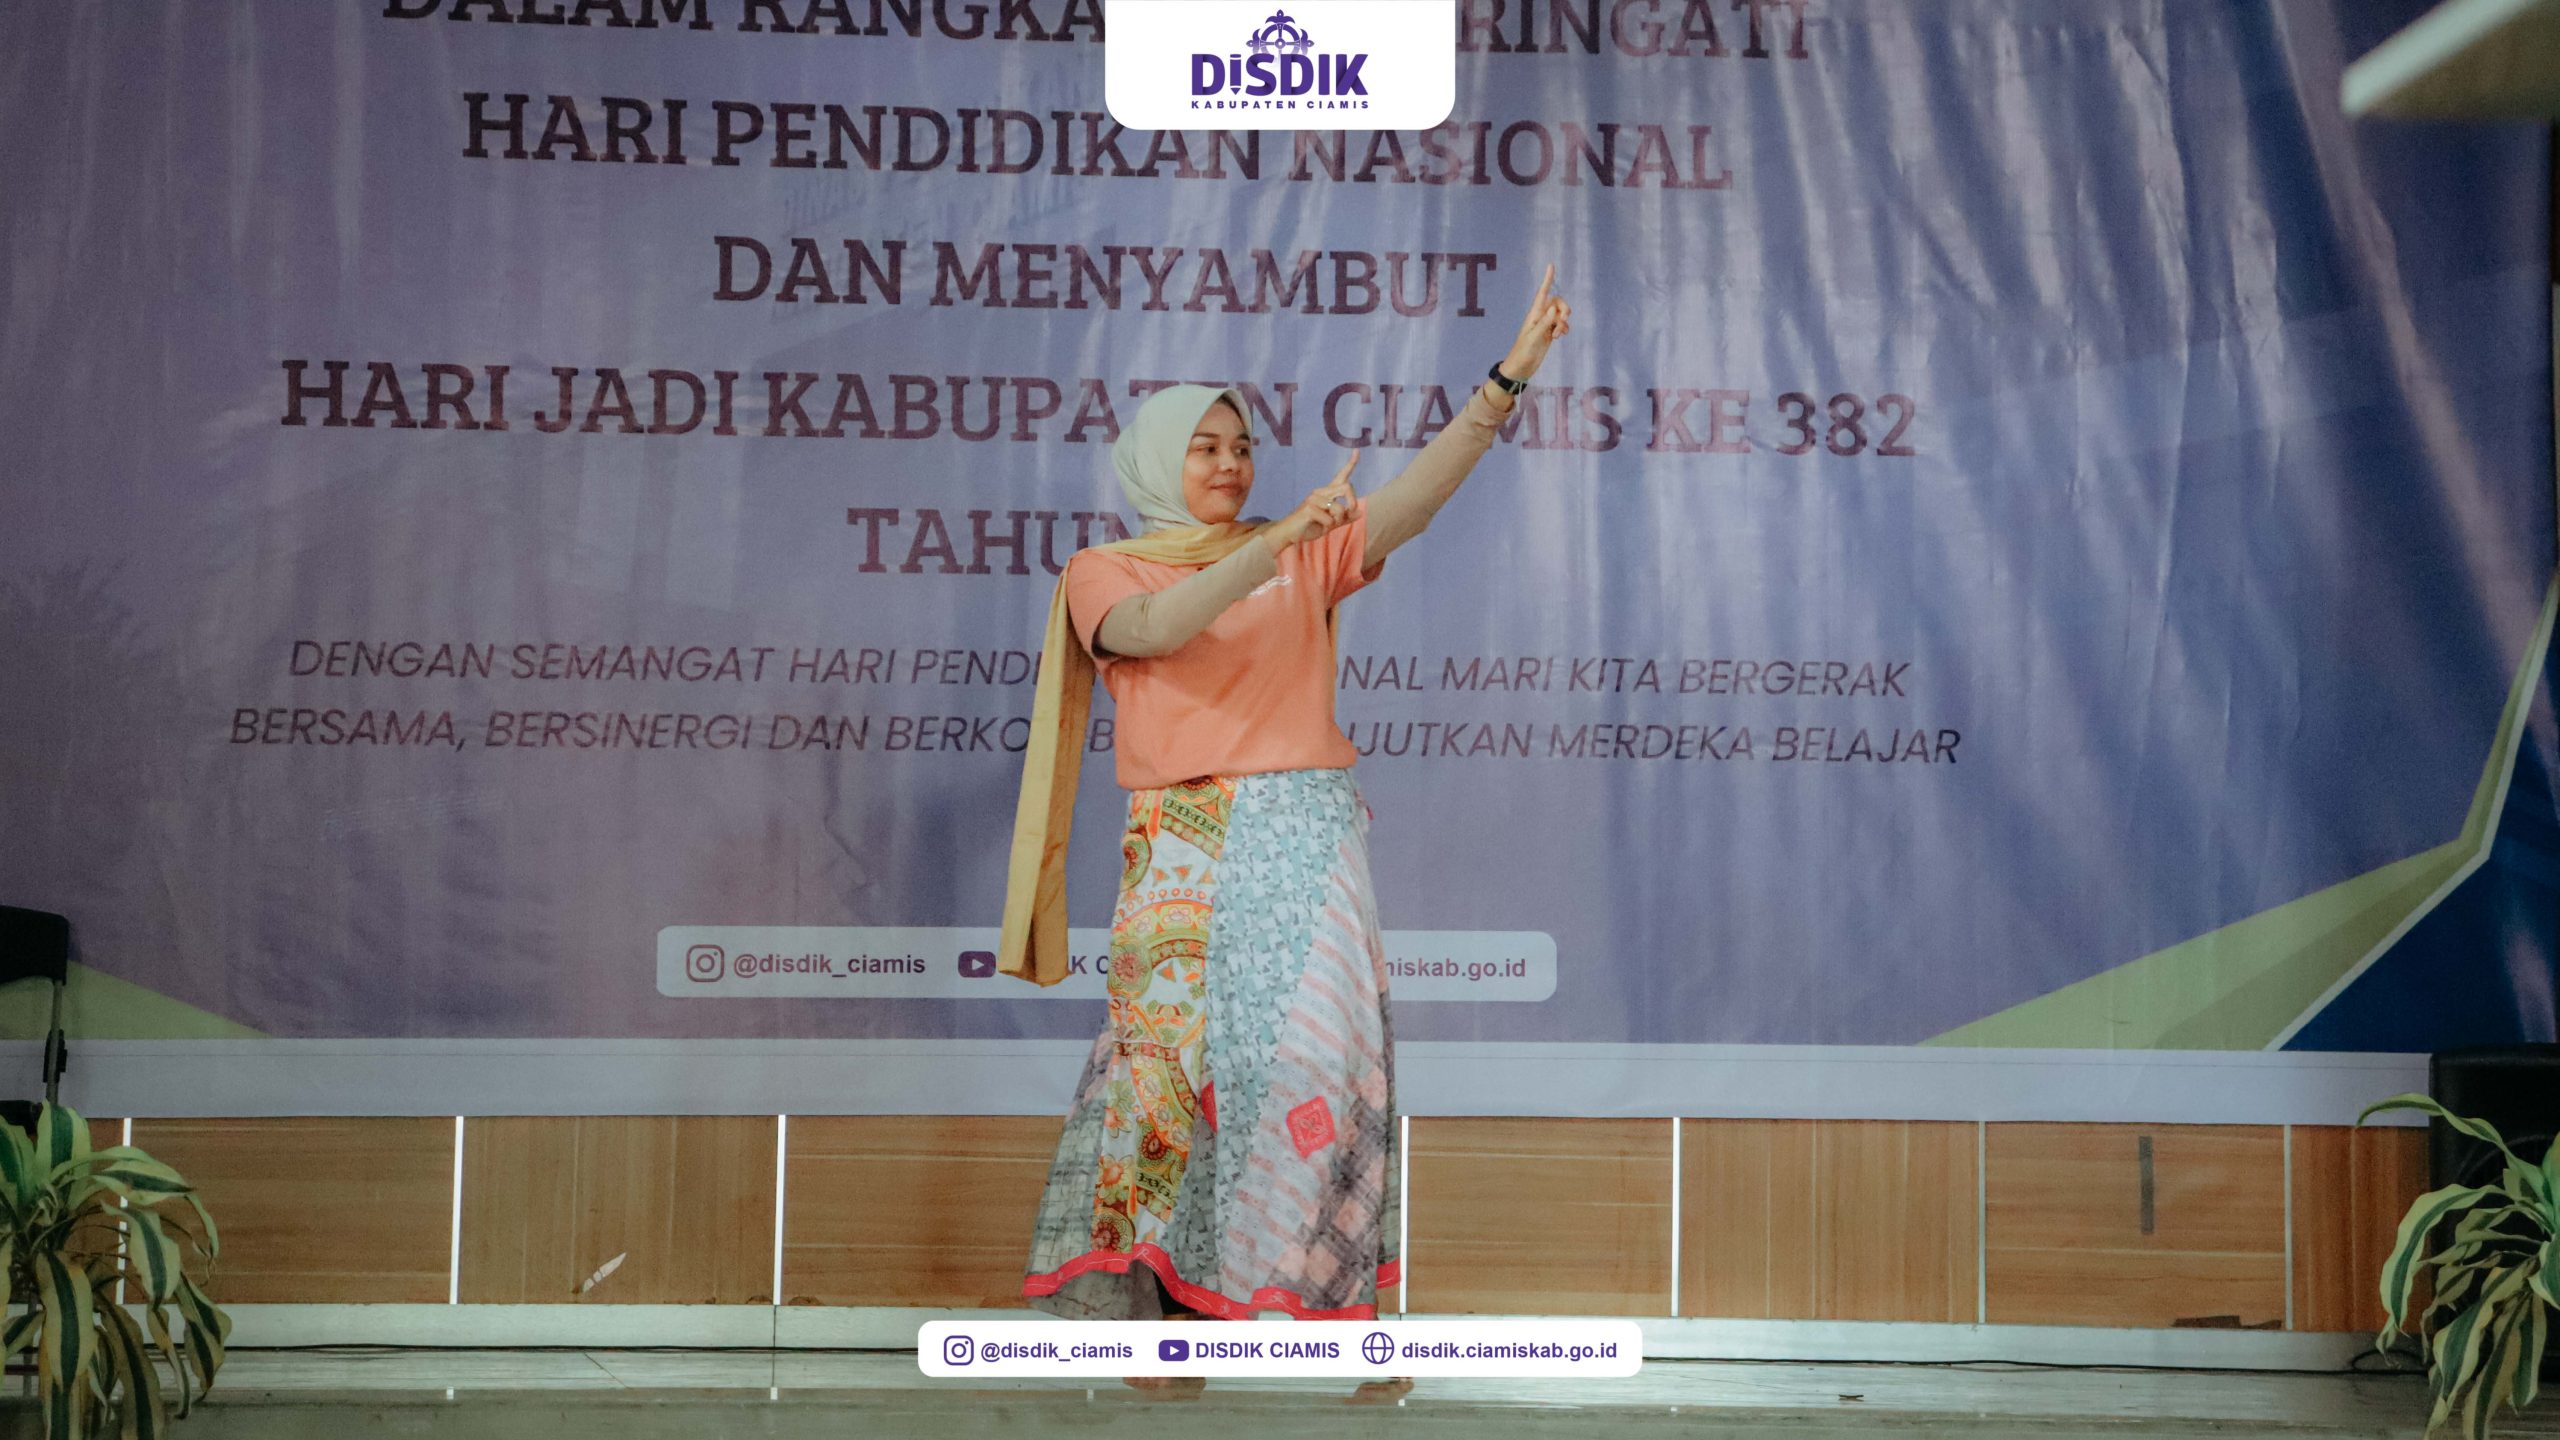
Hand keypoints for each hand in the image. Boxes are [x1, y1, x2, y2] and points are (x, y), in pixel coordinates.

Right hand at [1260, 452, 1360, 556]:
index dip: (1351, 464)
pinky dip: (1328, 526)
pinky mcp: (1309, 508)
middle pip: (1347, 487)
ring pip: (1339, 508)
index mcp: (1327, 493)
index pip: (1341, 476)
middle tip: (1348, 514)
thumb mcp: (1331, 523)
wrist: (1290, 534)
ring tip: (1326, 525)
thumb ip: (1345, 518)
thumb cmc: (1310, 526)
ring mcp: (1313, 498)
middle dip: (1352, 502)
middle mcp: (1320, 492)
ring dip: (1337, 521)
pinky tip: (1318, 526)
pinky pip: (1329, 518)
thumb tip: (1360, 513)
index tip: (1357, 451)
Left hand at [1494, 263, 1571, 386]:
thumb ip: (1544, 323)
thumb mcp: (1534, 338)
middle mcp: (1541, 317)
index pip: (1543, 293)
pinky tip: (1559, 337)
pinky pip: (1562, 325)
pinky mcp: (1549, 333)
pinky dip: (1564, 329)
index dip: (1547, 279)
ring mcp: (1546, 325)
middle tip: (1562, 322)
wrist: (1521, 367)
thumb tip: (1554, 309)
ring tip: (1557, 335)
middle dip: (1564, 309)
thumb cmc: (1523, 352)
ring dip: (1564, 322)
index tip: (1551, 265)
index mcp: (1534, 314)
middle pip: (1558, 302)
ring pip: (1561, 314)